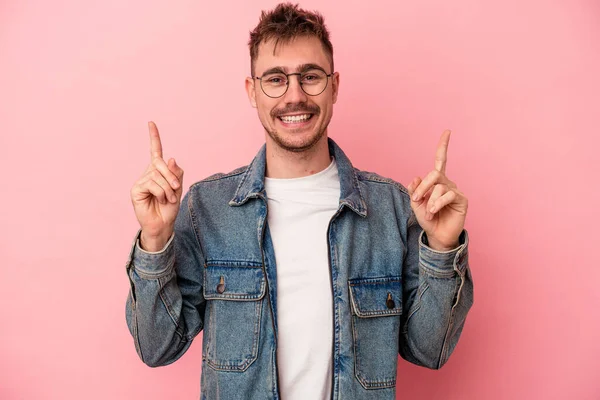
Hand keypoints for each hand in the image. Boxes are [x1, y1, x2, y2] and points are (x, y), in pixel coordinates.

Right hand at [130, 121, 183, 250]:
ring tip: (168, 199)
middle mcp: (148, 173)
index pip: (155, 151)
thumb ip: (176, 173)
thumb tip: (170, 158)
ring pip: (158, 175)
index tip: (151, 123)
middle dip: (171, 175)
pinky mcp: (136, 189)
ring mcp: (141, 180)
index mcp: (158, 171)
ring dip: (168, 189)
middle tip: (176, 187)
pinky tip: (160, 200)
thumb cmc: (170, 207)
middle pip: (160, 162)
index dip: (154, 137)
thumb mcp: (178, 188)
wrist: (163, 224)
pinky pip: (152, 184)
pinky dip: (161, 193)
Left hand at [406, 130, 467, 250]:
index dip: (443, 146)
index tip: (447, 132)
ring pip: (439, 187)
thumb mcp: (416, 204)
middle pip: (434, 174)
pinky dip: (438, 203)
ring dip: (430, 201)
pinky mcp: (461, 199)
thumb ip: (414, 190)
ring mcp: (455, 190)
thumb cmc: (428, 219)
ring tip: (429, 212)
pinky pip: (448, 195)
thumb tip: (416, 177)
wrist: (437, 235)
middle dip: (422, 187)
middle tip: (416, 200)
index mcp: (436, 181)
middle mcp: (446, 183)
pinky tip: (434, 211)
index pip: (440, 160)